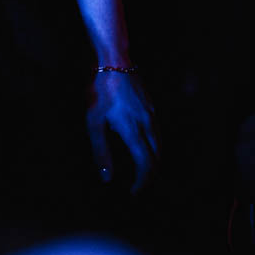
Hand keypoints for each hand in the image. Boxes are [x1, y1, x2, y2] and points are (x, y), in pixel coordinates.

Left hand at [87, 70, 158, 193]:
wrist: (114, 60)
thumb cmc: (100, 90)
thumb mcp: (94, 122)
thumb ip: (101, 151)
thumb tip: (107, 177)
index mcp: (133, 130)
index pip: (145, 164)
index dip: (142, 183)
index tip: (134, 193)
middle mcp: (147, 123)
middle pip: (158, 157)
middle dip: (151, 175)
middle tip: (139, 186)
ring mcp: (151, 113)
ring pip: (161, 144)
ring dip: (155, 161)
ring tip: (143, 171)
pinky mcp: (151, 106)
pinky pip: (158, 132)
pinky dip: (155, 147)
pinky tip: (144, 147)